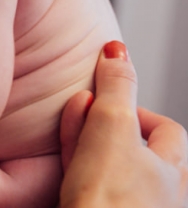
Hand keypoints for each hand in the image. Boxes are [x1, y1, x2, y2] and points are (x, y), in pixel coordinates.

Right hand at [59, 40, 187, 207]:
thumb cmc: (110, 202)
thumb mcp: (113, 128)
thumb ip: (115, 87)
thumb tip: (116, 49)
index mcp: (173, 172)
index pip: (165, 130)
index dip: (133, 108)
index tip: (102, 97)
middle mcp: (163, 198)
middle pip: (144, 155)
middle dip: (113, 131)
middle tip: (84, 115)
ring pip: (120, 177)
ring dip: (95, 154)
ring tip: (75, 142)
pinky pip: (96, 195)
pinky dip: (82, 179)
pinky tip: (67, 175)